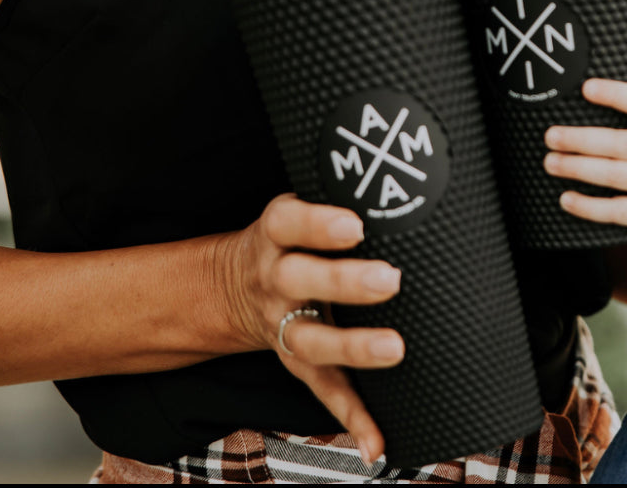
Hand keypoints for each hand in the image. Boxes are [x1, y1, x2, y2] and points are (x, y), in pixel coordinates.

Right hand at [218, 194, 403, 464]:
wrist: (232, 285)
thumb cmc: (289, 237)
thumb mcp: (295, 208)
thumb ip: (333, 198)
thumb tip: (394, 186)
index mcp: (276, 235)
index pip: (290, 223)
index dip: (319, 225)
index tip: (355, 225)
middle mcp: (275, 279)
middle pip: (301, 280)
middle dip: (344, 281)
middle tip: (389, 278)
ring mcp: (282, 325)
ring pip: (311, 339)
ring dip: (353, 348)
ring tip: (393, 348)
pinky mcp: (296, 362)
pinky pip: (323, 390)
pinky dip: (351, 417)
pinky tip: (374, 440)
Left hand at [544, 56, 626, 246]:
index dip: (617, 95)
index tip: (586, 87)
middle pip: (621, 144)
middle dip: (582, 140)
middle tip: (550, 135)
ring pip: (614, 176)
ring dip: (578, 169)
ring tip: (550, 161)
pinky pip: (617, 211)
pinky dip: (589, 207)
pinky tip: (566, 198)